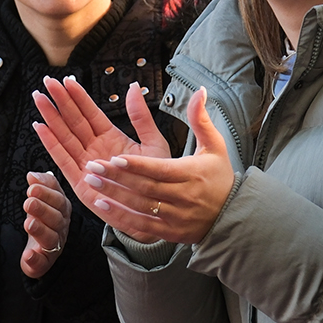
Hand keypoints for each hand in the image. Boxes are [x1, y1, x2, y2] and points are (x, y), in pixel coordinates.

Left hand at [20, 171, 70, 278]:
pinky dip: (35, 258)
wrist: (40, 249)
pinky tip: (27, 254)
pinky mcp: (44, 262)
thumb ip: (40, 185)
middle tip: (28, 202)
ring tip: (28, 224)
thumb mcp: (41, 199)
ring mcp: (54, 245)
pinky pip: (42, 262)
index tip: (31, 187)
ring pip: (51, 238)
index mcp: (61, 210)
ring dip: (40, 230)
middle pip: (56, 217)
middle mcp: (61, 227)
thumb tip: (32, 175)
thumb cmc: (43, 220)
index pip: (58, 199)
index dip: (46, 192)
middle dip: (42, 209)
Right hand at [32, 74, 169, 206]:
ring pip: (64, 136)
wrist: (154, 210)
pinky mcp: (80, 183)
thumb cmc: (156, 180)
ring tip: (39, 99)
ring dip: (51, 117)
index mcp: (111, 138)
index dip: (78, 97)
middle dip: (59, 102)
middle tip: (47, 83)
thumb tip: (133, 88)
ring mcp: (86, 164)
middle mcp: (95, 149)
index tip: (67, 81)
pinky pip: (63, 159)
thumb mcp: (153, 143)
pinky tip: (41, 127)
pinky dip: (51, 144)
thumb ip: (141, 117)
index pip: (90, 113)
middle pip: (73, 121)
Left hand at [74, 87, 232, 245]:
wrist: (232, 216)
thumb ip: (201, 119)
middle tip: (93, 166)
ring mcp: (176, 217)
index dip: (137, 165)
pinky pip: (141, 224)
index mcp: (192, 174)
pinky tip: (102, 204)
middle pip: (145, 187)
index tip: (116, 157)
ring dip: (113, 194)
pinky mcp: (169, 232)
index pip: (160, 169)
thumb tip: (200, 91)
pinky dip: (121, 216)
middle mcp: (183, 197)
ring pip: (140, 206)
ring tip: (91, 180)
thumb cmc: (220, 177)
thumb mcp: (215, 146)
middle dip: (117, 177)